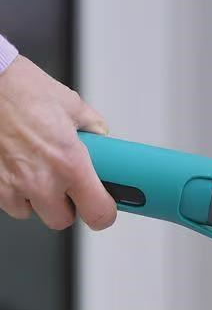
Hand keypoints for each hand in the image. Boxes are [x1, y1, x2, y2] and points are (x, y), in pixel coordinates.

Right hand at [0, 55, 116, 229]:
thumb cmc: (20, 89)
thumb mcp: (70, 104)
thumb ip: (91, 125)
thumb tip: (100, 134)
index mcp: (70, 163)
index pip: (98, 213)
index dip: (104, 214)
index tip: (104, 207)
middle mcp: (43, 180)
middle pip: (63, 220)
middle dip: (67, 206)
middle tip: (67, 186)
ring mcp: (13, 185)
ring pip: (32, 213)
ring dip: (38, 200)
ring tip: (38, 172)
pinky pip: (9, 202)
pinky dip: (14, 192)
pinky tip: (17, 169)